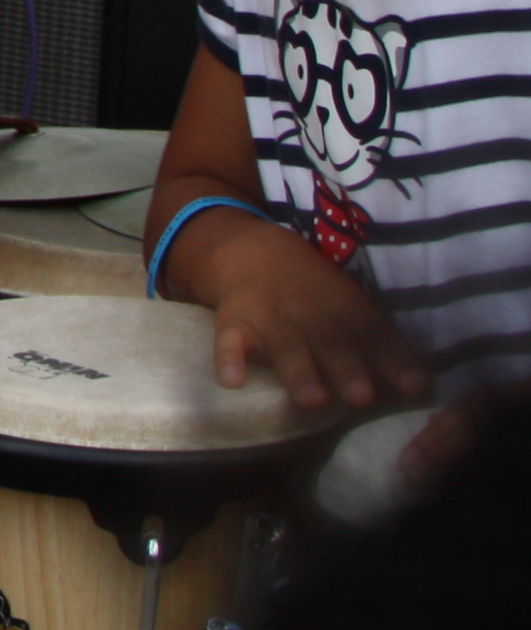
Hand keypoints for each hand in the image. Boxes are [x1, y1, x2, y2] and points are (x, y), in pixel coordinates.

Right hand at [184, 210, 437, 413]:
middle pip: (329, 338)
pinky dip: (229, 358)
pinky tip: (232, 381)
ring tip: (313, 401)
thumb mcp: (351, 308)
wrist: (252, 250)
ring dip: (298, 370)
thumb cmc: (314, 292)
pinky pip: (228, 339)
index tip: (414, 388)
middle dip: (345, 367)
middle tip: (361, 397)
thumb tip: (424, 388)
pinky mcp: (233, 321)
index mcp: (343, 307)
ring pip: (284, 343)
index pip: (372, 333)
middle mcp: (309, 310)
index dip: (393, 359)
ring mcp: (270, 315)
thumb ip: (383, 347)